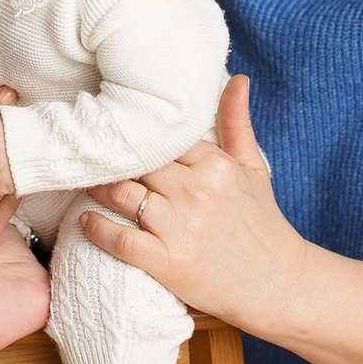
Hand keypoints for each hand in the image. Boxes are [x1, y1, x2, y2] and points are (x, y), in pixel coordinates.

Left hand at [79, 76, 309, 330]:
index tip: (115, 132)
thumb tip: (237, 78)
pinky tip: (85, 221)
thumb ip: (238, 123)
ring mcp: (181, 227)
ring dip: (97, 189)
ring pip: (123, 195)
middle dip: (111, 160)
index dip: (136, 135)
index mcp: (216, 164)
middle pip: (137, 163)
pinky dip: (98, 228)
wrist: (279, 285)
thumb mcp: (255, 168)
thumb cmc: (263, 224)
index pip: (161, 138)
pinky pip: (121, 239)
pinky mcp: (169, 261)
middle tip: (87, 156)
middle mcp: (197, 190)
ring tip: (83, 183)